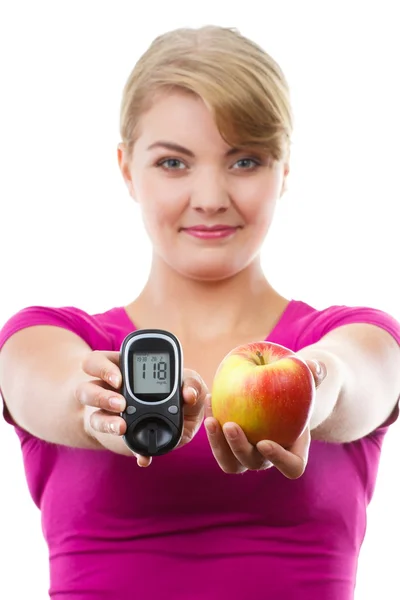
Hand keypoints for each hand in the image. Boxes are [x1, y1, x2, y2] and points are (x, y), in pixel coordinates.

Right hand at [76, 351, 208, 466]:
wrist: (175, 430)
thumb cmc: (178, 401)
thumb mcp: (188, 388)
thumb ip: (192, 384)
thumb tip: (188, 394)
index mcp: (123, 369)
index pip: (100, 362)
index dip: (103, 368)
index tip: (119, 380)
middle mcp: (108, 389)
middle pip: (86, 388)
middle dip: (101, 396)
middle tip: (121, 404)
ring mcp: (106, 413)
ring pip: (94, 421)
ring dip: (106, 420)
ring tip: (123, 427)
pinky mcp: (117, 436)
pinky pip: (115, 444)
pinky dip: (132, 449)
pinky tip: (144, 456)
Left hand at [204, 358, 326, 477]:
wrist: (281, 395)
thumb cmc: (299, 389)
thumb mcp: (308, 380)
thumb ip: (314, 374)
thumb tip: (314, 366)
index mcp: (294, 451)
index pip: (291, 467)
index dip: (279, 459)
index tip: (265, 443)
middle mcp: (269, 458)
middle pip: (253, 462)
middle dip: (239, 447)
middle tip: (230, 425)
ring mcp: (248, 454)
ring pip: (230, 461)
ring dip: (218, 444)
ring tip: (211, 419)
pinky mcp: (230, 444)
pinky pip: (218, 441)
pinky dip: (212, 423)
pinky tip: (208, 399)